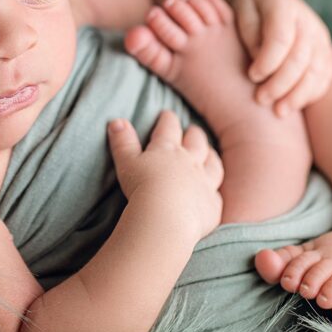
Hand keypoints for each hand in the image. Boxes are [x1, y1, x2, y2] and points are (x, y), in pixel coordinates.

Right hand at [107, 110, 223, 241]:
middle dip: (194, 134)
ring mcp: (204, 183)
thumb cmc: (143, 187)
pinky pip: (216, 196)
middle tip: (193, 130)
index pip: (169, 128)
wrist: (166, 217)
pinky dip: (214, 192)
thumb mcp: (126, 162)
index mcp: (168, 149)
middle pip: (197, 142)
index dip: (167, 120)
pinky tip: (212, 192)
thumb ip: (122, 142)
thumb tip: (116, 121)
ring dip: (211, 157)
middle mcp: (190, 162)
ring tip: (210, 153)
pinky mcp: (212, 205)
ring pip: (213, 165)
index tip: (167, 114)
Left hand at [231, 0, 331, 116]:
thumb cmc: (250, 9)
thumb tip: (259, 58)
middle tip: (260, 99)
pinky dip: (310, 94)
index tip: (251, 75)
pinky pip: (324, 77)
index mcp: (284, 6)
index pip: (281, 37)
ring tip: (278, 111)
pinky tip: (292, 105)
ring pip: (317, 71)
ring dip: (297, 95)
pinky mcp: (325, 52)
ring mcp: (320, 38)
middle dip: (280, 83)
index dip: (267, 61)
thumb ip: (249, 31)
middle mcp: (308, 21)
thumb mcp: (241, 11)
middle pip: (300, 58)